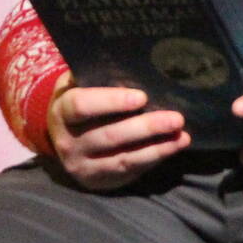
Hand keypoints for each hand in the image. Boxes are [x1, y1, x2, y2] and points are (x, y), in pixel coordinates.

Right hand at [47, 81, 190, 191]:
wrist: (64, 137)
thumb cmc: (78, 100)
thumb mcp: (77, 84)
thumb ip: (95, 75)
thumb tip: (129, 62)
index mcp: (61, 112)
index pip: (82, 106)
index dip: (111, 102)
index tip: (142, 97)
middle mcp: (68, 142)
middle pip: (109, 136)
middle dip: (145, 127)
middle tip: (176, 118)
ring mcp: (83, 166)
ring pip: (123, 159)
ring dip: (157, 148)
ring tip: (181, 135)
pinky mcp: (99, 181)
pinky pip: (130, 171)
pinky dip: (154, 159)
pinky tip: (174, 147)